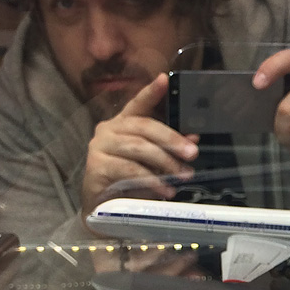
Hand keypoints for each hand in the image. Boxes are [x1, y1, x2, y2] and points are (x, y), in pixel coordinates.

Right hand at [82, 73, 199, 214]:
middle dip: (171, 139)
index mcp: (122, 123)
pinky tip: (165, 189)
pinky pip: (129, 170)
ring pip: (138, 148)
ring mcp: (99, 147)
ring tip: (183, 176)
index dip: (151, 92)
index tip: (165, 79)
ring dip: (165, 162)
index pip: (138, 103)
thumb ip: (169, 149)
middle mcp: (108, 130)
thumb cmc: (129, 182)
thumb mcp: (153, 163)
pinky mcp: (96, 166)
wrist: (104, 210)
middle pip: (143, 127)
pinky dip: (151, 180)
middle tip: (192, 153)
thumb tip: (193, 140)